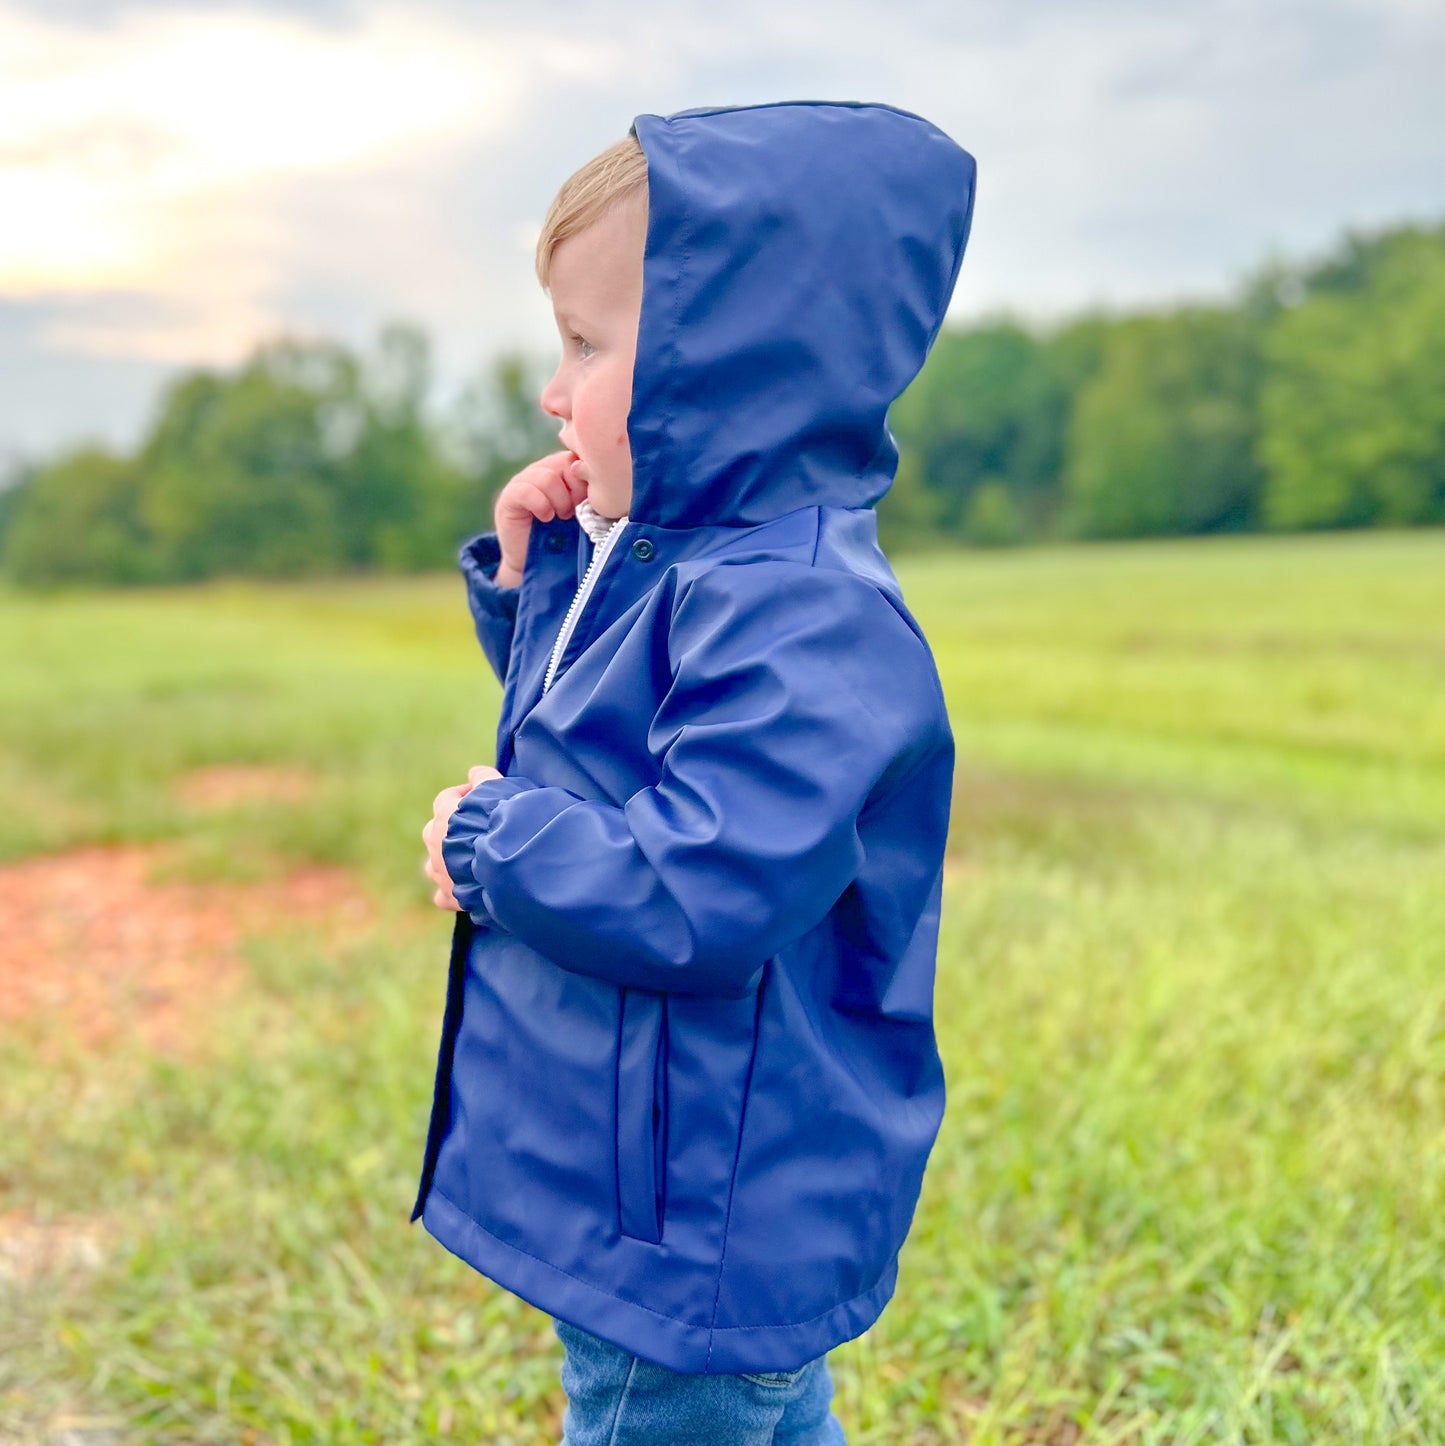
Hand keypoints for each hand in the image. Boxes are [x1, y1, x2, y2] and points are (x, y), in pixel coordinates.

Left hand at [421, 765, 504, 909]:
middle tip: (478, 828)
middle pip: (434, 831)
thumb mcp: (499, 788)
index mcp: (444, 815)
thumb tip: (475, 772)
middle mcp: (435, 843)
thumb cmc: (506, 822)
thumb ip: (485, 777)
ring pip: (434, 864)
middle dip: (452, 828)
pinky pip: (443, 894)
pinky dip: (451, 890)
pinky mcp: (451, 897)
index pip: (446, 798)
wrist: (511, 865)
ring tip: (471, 859)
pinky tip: (466, 888)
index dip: (464, 794)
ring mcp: (440, 872)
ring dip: (446, 860)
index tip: (481, 795)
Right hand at [493, 450, 589, 587]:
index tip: (589, 501)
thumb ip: (593, 495)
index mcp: (565, 469)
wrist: (539, 563)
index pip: (580, 457)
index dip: (587, 479)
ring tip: (560, 516)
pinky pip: (526, 490)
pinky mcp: (510, 496)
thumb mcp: (586, 513)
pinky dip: (541, 505)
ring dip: (559, 500)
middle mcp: (544, 469)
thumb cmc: (568, 537)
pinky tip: (546, 518)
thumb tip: (606, 484)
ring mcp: (524, 480)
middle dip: (576, 490)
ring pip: (547, 477)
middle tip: (575, 511)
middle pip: (566, 463)